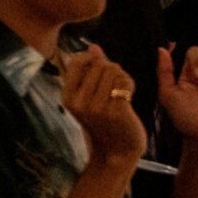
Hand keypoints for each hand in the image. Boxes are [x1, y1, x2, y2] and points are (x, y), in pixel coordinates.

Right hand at [58, 43, 146, 171]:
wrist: (117, 151)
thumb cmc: (103, 122)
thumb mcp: (89, 97)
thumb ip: (90, 70)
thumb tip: (93, 46)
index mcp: (68, 97)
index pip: (77, 62)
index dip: (92, 59)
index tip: (100, 67)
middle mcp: (80, 102)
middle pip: (99, 65)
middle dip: (111, 68)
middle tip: (115, 83)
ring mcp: (98, 107)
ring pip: (113, 71)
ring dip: (122, 76)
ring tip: (122, 89)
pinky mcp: (116, 110)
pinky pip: (124, 82)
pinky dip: (130, 83)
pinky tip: (130, 93)